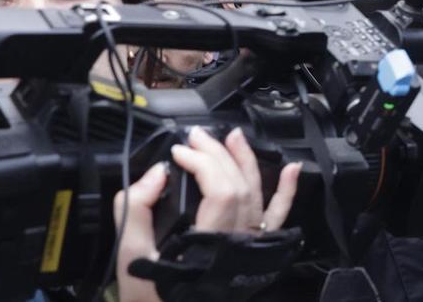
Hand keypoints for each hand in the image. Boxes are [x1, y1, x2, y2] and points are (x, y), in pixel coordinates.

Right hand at [114, 127, 300, 300]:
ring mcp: (250, 245)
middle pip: (238, 187)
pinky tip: (293, 168)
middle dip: (218, 155)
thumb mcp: (130, 256)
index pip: (220, 191)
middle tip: (197, 136)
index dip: (202, 163)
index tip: (178, 151)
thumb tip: (156, 173)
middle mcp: (236, 243)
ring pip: (257, 195)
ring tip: (235, 136)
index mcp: (208, 246)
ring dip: (247, 162)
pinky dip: (286, 193)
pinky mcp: (256, 248)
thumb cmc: (150, 295)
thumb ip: (135, 211)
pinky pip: (277, 217)